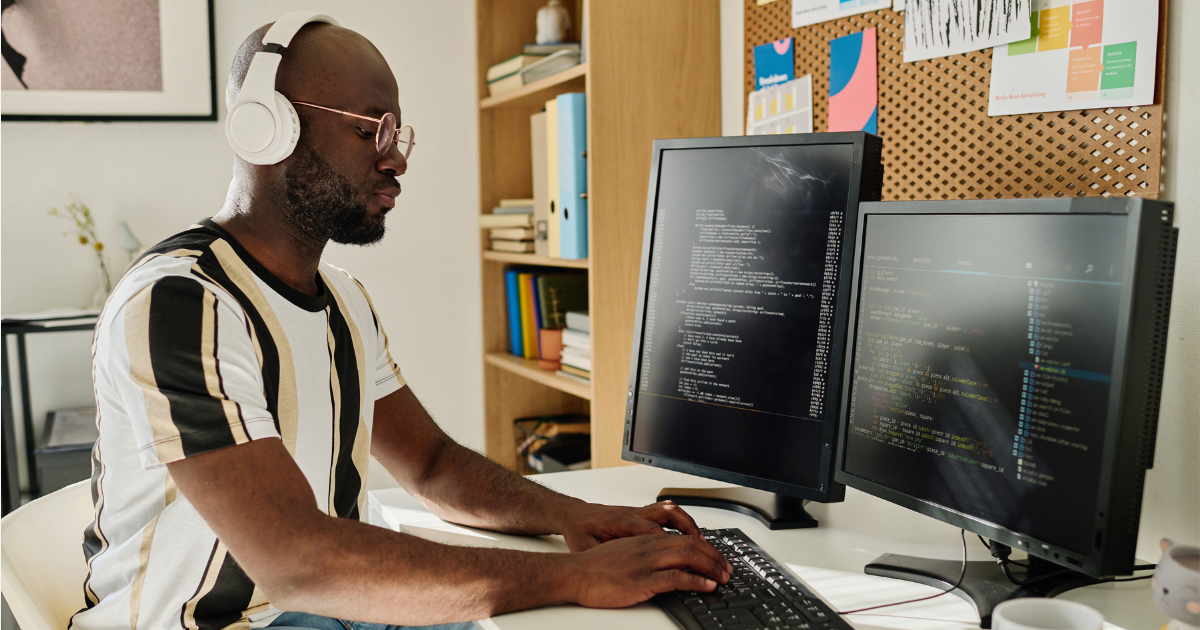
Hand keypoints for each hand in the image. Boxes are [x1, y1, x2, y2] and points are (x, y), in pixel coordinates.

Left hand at [557, 500, 714, 552]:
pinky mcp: (641, 515)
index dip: (672, 545)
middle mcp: (634, 515)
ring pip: (672, 513)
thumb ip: (601, 557)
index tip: (687, 561)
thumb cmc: (579, 530)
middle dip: (692, 534)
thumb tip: (612, 572)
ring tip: (706, 546)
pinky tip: (691, 537)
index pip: (653, 531)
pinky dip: (682, 523)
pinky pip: (667, 514)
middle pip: (670, 518)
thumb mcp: (584, 547)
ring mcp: (639, 513)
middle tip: (708, 554)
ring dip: (691, 527)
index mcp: (621, 522)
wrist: (574, 514)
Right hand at [566, 533, 731, 608]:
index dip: (705, 548)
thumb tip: (662, 563)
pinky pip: (675, 578)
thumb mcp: (624, 554)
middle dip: (715, 557)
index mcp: (646, 539)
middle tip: (727, 569)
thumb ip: (644, 554)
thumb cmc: (594, 566)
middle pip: (692, 544)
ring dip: (711, 567)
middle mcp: (649, 546)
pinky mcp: (641, 580)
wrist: (574, 573)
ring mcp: (646, 562)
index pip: (683, 537)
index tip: (716, 558)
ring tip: (723, 578)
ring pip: (688, 556)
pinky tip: (707, 586)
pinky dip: (696, 581)